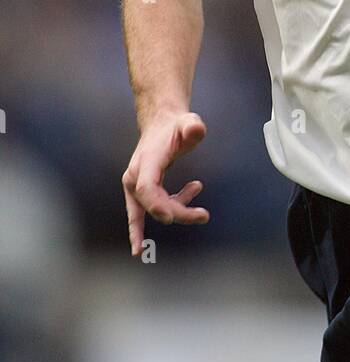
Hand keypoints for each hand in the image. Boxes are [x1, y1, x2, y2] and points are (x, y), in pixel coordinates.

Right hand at [121, 111, 208, 255]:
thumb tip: (196, 129)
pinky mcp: (137, 192)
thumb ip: (193, 126)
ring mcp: (134, 185)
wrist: (160, 126)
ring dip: (177, 213)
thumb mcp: (188, 122)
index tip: (170, 218)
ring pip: (152, 210)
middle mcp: (135, 175)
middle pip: (153, 203)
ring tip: (198, 198)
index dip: (156, 204)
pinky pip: (137, 216)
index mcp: (147, 161)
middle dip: (179, 213)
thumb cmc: (175, 127)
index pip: (146, 187)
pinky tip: (143, 238)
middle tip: (203, 215)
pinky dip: (138, 229)